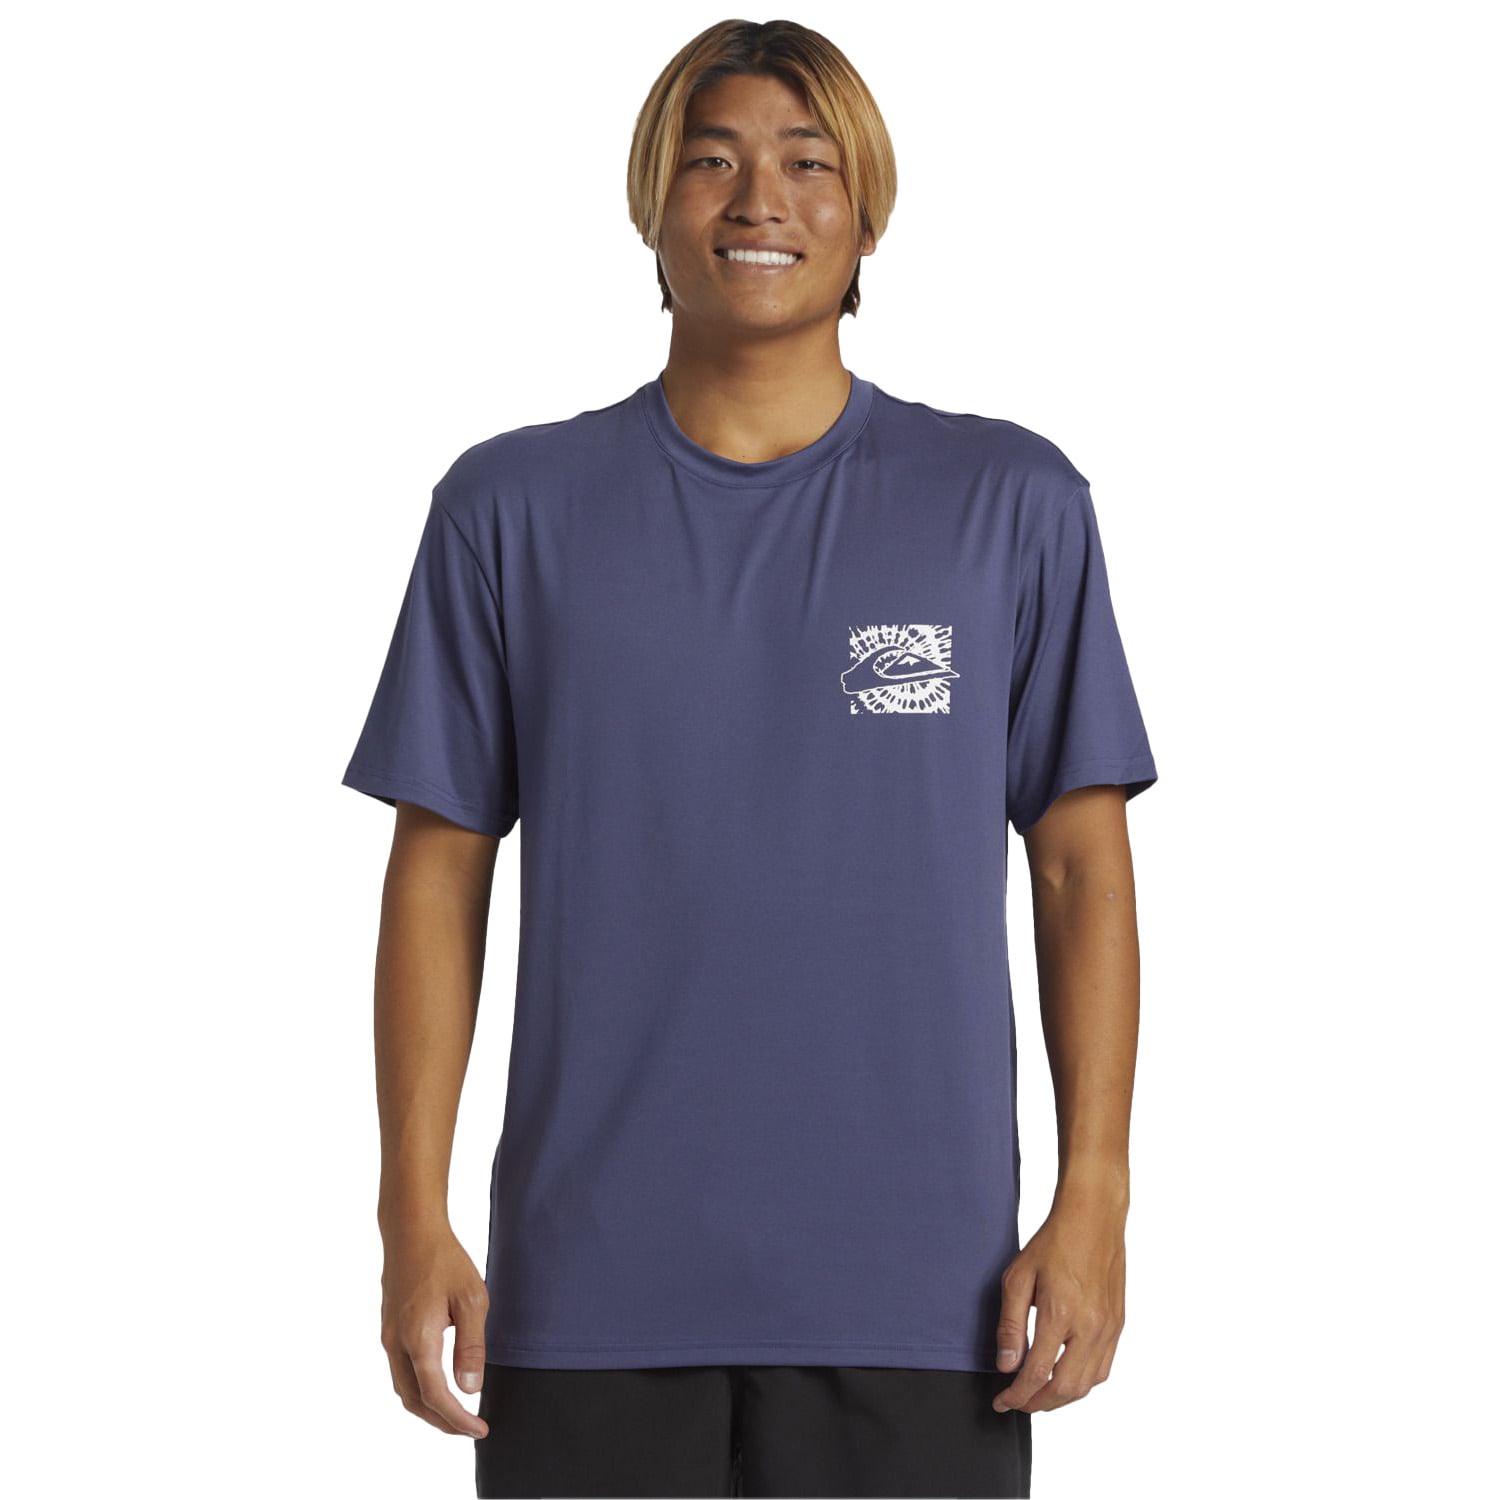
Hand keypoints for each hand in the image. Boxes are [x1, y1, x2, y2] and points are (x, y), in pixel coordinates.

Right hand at [380, 1221, 490, 1437]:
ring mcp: (389, 1336)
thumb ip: (471, 1347)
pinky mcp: (389, 1328)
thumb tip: (470, 1389)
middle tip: (470, 1428)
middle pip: (414, 1401)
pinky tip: (438, 1384)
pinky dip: (419, 1389)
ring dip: (428, 1408)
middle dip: (442, 1422)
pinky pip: (401, 1372)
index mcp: (418, 1339)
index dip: (457, 1419)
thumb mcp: (471, 1299)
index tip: (480, 1429)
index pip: (435, 1396)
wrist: (411, 1230)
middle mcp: (396, 1343)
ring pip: (404, 1388)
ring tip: (457, 1414)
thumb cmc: (445, 1259)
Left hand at [992, 1194, 1125, 1414]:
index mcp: (1060, 1314)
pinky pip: (1103, 1369)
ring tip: (1039, 1395)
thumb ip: (1011, 1325)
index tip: (1001, 1401)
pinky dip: (1083, 1383)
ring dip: (1062, 1398)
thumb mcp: (1018, 1277)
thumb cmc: (1053, 1243)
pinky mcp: (1118, 1325)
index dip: (1017, 1395)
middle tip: (1018, 1402)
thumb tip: (1006, 1365)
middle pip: (1066, 1388)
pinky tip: (1066, 1377)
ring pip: (1088, 1385)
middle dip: (1038, 1404)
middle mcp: (1089, 1327)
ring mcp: (1108, 1328)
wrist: (1093, 1219)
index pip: (1037, 1373)